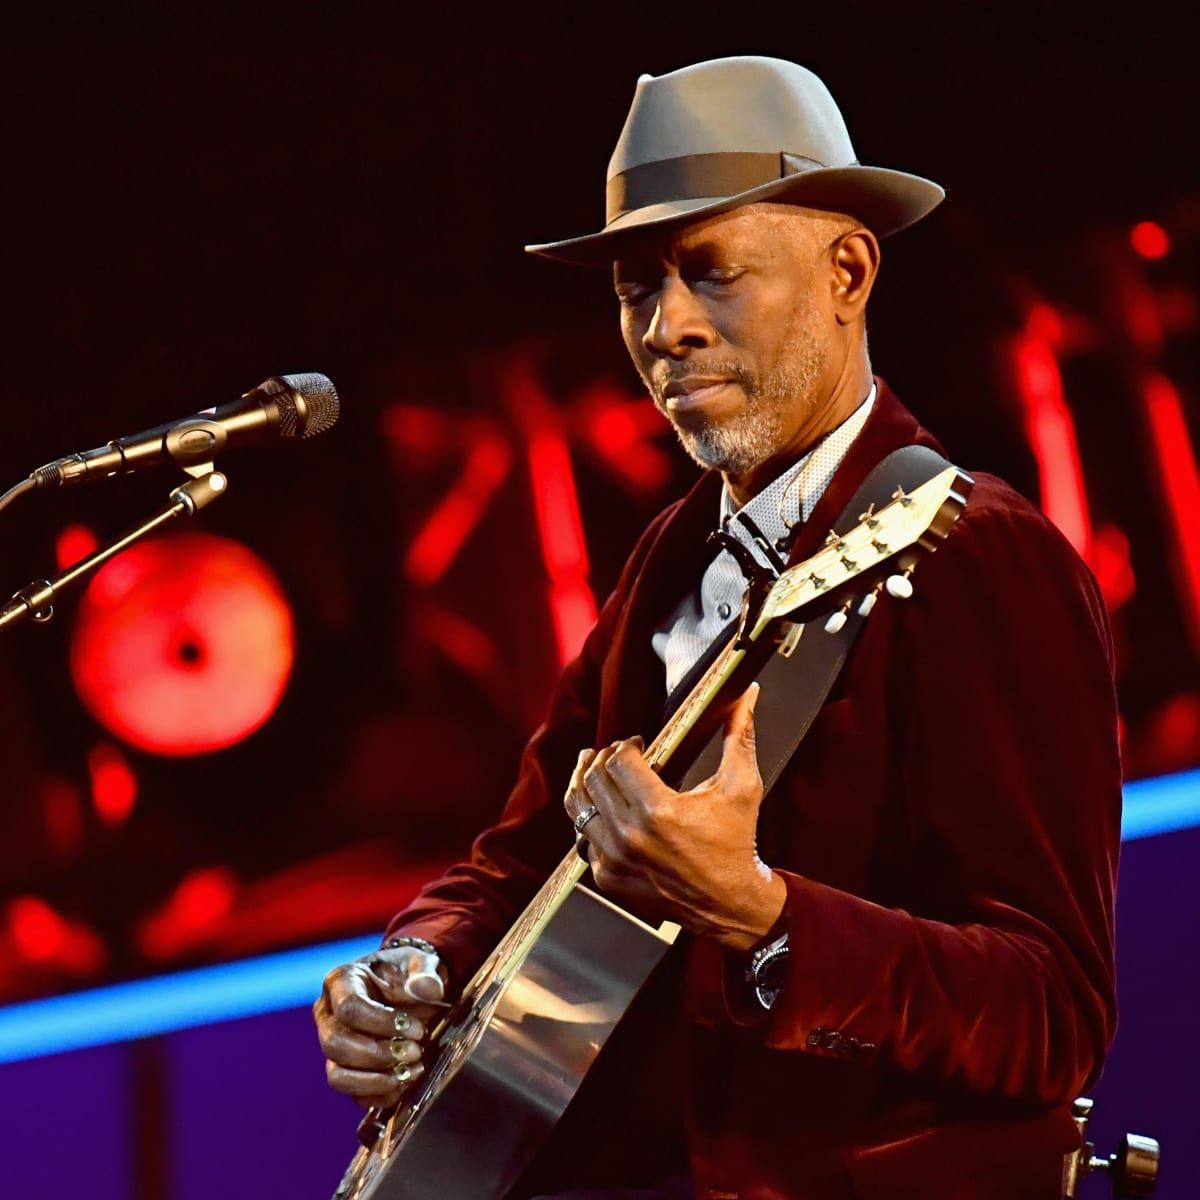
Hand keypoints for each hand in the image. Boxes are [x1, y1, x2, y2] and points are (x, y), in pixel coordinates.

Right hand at [313, 943, 446, 1108]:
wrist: (412, 988)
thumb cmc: (409, 972)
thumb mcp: (421, 963)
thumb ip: (425, 973)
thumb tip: (425, 988)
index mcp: (341, 982)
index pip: (349, 1008)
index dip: (382, 1023)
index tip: (417, 1029)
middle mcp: (329, 1016)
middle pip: (336, 1044)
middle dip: (378, 1054)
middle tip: (416, 1052)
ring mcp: (335, 1046)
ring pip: (338, 1076)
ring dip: (377, 1080)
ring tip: (412, 1070)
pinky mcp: (347, 1071)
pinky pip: (353, 1094)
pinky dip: (381, 1095)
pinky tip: (407, 1082)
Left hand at [565, 683, 785, 950]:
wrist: (731, 904)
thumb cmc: (737, 842)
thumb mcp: (741, 787)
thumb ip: (739, 735)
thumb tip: (747, 693)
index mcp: (659, 811)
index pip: (618, 760)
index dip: (625, 744)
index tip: (638, 743)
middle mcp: (629, 836)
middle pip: (593, 778)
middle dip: (603, 758)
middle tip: (617, 753)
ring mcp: (614, 859)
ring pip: (577, 807)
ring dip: (585, 783)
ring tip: (593, 769)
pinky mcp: (607, 878)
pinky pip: (582, 838)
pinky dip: (589, 819)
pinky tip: (600, 808)